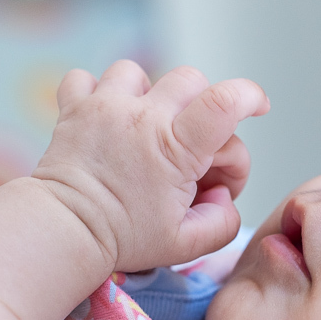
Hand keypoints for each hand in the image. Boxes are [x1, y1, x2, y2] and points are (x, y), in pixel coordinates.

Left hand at [33, 61, 269, 272]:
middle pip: (191, 81)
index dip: (250, 96)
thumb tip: (223, 195)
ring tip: (143, 133)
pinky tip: (105, 121)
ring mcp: (106, 107)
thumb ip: (223, 222)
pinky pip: (87, 79)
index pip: (224, 101)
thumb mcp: (187, 245)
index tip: (258, 107)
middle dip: (202, 111)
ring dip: (149, 98)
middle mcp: (143, 116)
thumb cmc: (123, 240)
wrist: (62, 232)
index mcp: (176, 147)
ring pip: (140, 74)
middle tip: (189, 153)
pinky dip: (98, 94)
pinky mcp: (73, 108)